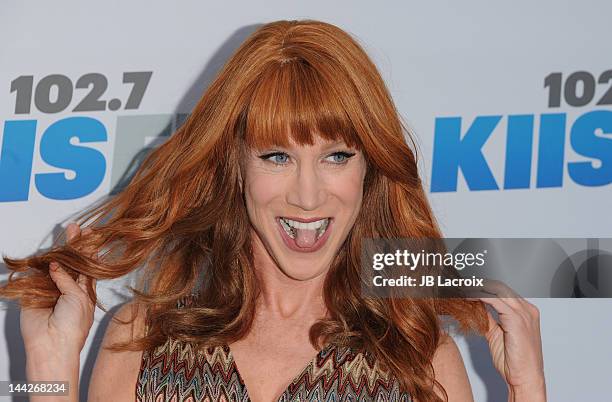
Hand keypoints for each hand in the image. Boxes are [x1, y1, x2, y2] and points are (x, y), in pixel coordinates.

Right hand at [20, 223, 96, 356]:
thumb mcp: (79, 297)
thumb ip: (69, 278)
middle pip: (70, 261)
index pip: (87, 264)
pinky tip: (49, 252)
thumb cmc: (73, 325)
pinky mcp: (34, 291)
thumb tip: (57, 264)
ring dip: (58, 249)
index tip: (91, 233)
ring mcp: (51, 288)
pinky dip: (41, 263)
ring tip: (67, 232)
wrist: (52, 343)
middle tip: (74, 227)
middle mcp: (68, 287)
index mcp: (84, 289)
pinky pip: (36, 273)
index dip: (88, 249)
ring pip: (54, 264)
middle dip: (73, 244)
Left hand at [468, 280, 545, 400]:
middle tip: (460, 285)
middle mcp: (527, 310)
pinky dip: (480, 297)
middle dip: (478, 285)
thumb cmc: (514, 361)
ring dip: (477, 289)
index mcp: (526, 312)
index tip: (466, 287)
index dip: (483, 288)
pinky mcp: (517, 320)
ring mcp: (524, 314)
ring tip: (461, 289)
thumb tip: (475, 307)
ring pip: (497, 291)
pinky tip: (468, 297)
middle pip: (500, 288)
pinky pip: (496, 302)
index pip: (502, 291)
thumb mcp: (497, 334)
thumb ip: (488, 319)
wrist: (525, 379)